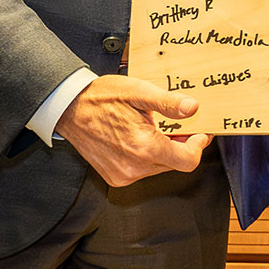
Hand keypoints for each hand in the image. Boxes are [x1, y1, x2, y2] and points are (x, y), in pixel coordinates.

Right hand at [54, 74, 212, 184]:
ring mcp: (123, 175)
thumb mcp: (138, 92)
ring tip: (152, 128)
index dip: (198, 146)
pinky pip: (143, 170)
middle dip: (181, 144)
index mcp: (144, 148)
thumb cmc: (100, 98)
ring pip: (160, 167)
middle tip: (177, 124)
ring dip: (163, 149)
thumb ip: (168, 102)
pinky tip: (138, 138)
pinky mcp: (115, 177)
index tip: (199, 132)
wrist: (69, 109)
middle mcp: (134, 167)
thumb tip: (193, 108)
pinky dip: (147, 156)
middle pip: (175, 164)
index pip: (188, 161)